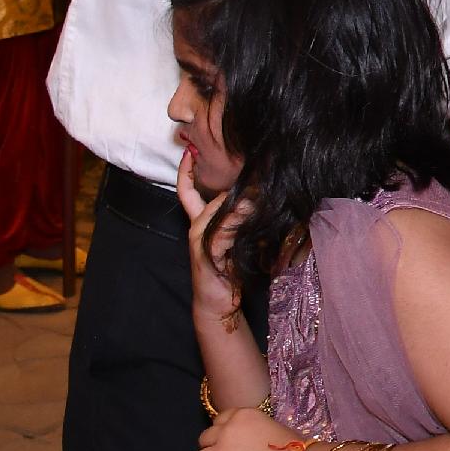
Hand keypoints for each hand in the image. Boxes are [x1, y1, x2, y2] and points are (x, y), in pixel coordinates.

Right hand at [174, 149, 247, 326]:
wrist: (217, 301)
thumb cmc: (229, 267)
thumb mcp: (236, 236)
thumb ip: (241, 216)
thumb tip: (259, 194)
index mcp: (200, 220)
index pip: (187, 191)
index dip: (186, 170)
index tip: (190, 149)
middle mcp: (197, 225)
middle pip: (212, 194)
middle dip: (233, 180)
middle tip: (254, 162)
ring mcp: (200, 238)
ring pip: (220, 209)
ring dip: (243, 198)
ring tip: (262, 184)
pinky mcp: (206, 252)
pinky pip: (222, 230)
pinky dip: (238, 220)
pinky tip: (252, 211)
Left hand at [185, 406, 307, 450]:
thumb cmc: (295, 450)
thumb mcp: (273, 427)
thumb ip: (253, 431)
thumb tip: (248, 444)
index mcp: (242, 416)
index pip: (220, 420)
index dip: (223, 432)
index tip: (232, 442)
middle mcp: (227, 431)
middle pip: (204, 439)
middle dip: (212, 448)